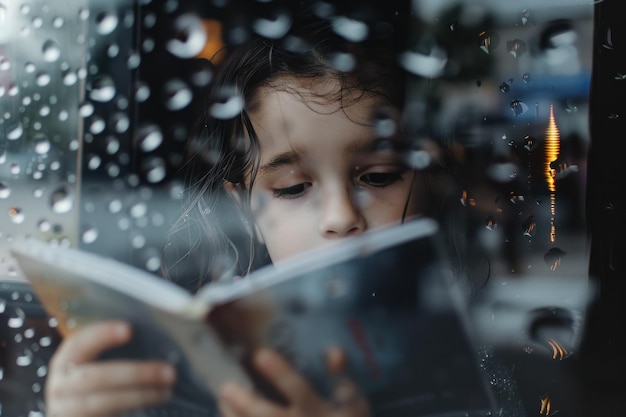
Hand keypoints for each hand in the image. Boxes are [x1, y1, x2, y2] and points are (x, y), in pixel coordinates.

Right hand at [45, 321, 176, 416]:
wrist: (79, 413)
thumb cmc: (95, 385)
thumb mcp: (97, 366)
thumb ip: (117, 353)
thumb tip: (158, 338)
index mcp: (64, 363)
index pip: (77, 344)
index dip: (101, 335)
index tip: (129, 329)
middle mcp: (61, 388)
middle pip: (95, 378)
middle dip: (135, 374)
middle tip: (169, 372)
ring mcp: (67, 411)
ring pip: (103, 403)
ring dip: (140, 396)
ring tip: (167, 391)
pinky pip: (108, 416)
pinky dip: (134, 410)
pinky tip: (156, 400)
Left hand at [218, 347, 369, 416]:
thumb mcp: (351, 399)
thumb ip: (340, 375)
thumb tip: (333, 350)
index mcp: (320, 411)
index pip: (299, 390)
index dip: (280, 374)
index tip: (260, 355)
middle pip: (271, 416)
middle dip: (247, 403)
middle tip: (226, 387)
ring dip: (236, 416)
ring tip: (222, 399)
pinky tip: (227, 413)